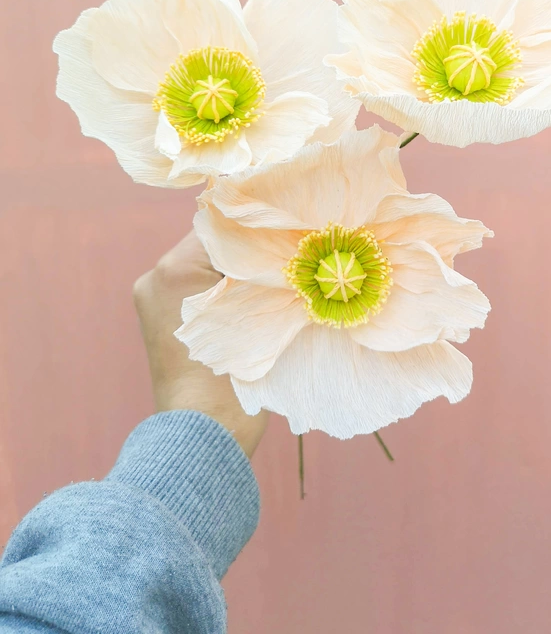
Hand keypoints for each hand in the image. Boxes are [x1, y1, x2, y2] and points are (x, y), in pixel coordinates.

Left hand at [133, 230, 268, 457]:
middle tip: (285, 259)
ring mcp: (152, 298)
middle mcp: (155, 276)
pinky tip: (248, 305)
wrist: (203, 433)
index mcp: (174, 268)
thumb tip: (289, 242)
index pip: (222, 226)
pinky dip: (220, 291)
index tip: (289, 236)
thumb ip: (266, 270)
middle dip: (246, 252)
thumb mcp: (257, 311)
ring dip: (234, 273)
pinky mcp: (157, 317)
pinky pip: (194, 288)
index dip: (258, 230)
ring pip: (204, 266)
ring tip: (270, 285)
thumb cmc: (233, 376)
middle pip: (212, 245)